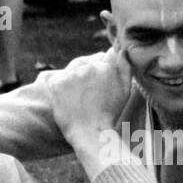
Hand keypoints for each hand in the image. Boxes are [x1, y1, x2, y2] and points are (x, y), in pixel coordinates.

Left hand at [48, 50, 132, 164]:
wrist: (90, 132)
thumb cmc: (110, 113)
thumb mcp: (125, 89)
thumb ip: (124, 66)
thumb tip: (120, 50)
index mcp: (106, 65)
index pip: (102, 56)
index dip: (101, 69)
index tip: (99, 82)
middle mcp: (88, 66)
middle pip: (86, 61)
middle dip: (88, 71)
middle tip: (89, 91)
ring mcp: (71, 74)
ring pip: (72, 68)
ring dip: (75, 77)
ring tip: (80, 95)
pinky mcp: (57, 83)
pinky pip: (58, 78)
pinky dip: (61, 86)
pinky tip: (69, 98)